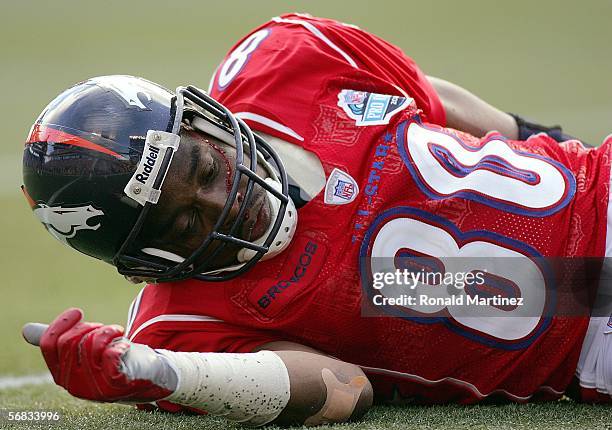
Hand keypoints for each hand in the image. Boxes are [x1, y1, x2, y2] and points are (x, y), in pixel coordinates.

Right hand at [23, 308, 172, 402]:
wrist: (144, 377)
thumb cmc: (112, 360)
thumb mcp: (84, 350)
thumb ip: (59, 341)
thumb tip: (27, 330)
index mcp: (62, 374)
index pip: (50, 343)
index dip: (62, 323)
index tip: (77, 312)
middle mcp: (74, 383)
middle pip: (70, 341)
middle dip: (89, 327)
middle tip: (104, 329)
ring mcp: (94, 386)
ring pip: (92, 344)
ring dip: (107, 332)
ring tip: (117, 334)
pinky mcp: (115, 383)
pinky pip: (111, 355)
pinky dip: (120, 342)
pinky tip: (126, 345)